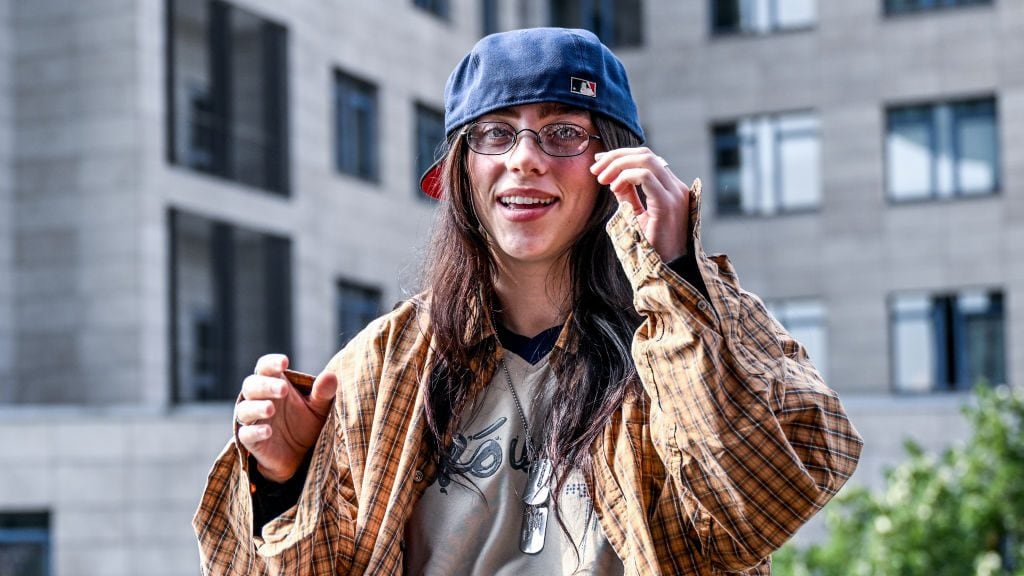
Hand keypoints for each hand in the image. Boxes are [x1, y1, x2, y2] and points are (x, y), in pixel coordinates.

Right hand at [234, 354, 337, 482]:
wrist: (300, 454)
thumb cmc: (306, 421)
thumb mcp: (319, 407)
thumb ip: (323, 392)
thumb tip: (330, 375)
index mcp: (274, 383)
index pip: (265, 367)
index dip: (271, 363)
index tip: (284, 362)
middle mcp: (259, 398)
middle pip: (251, 385)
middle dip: (266, 385)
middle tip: (283, 389)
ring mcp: (253, 419)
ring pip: (244, 409)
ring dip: (256, 407)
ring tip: (271, 409)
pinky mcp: (250, 440)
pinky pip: (246, 434)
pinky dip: (255, 432)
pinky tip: (268, 431)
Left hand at [591, 147, 690, 260]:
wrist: (666, 270)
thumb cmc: (652, 247)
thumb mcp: (636, 215)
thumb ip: (628, 194)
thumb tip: (613, 177)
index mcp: (671, 188)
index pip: (647, 158)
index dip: (621, 156)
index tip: (599, 163)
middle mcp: (676, 188)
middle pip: (645, 154)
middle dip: (616, 156)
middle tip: (595, 168)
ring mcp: (675, 194)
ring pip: (646, 160)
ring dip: (618, 165)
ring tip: (601, 178)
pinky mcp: (667, 204)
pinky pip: (645, 177)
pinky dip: (625, 177)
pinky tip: (613, 188)